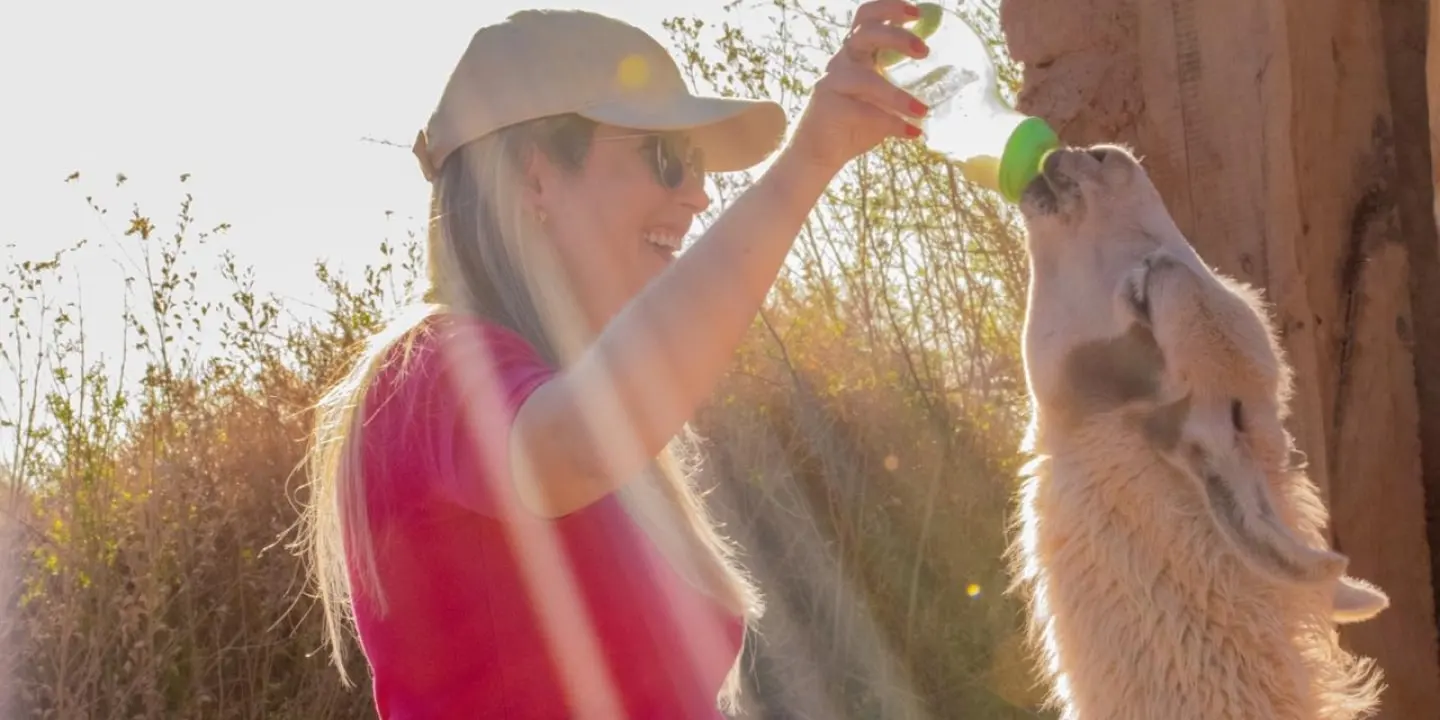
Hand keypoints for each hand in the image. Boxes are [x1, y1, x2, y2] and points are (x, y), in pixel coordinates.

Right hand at [781, 0, 930, 174]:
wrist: (818, 153)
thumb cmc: (855, 122)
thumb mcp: (882, 99)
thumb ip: (903, 87)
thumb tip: (948, 83)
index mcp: (856, 53)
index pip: (867, 18)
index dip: (889, 8)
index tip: (917, 12)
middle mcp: (842, 61)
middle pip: (865, 34)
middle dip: (897, 37)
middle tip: (924, 51)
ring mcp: (832, 83)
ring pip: (866, 79)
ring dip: (897, 95)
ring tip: (923, 111)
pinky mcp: (829, 107)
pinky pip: (866, 113)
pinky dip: (893, 124)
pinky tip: (913, 133)